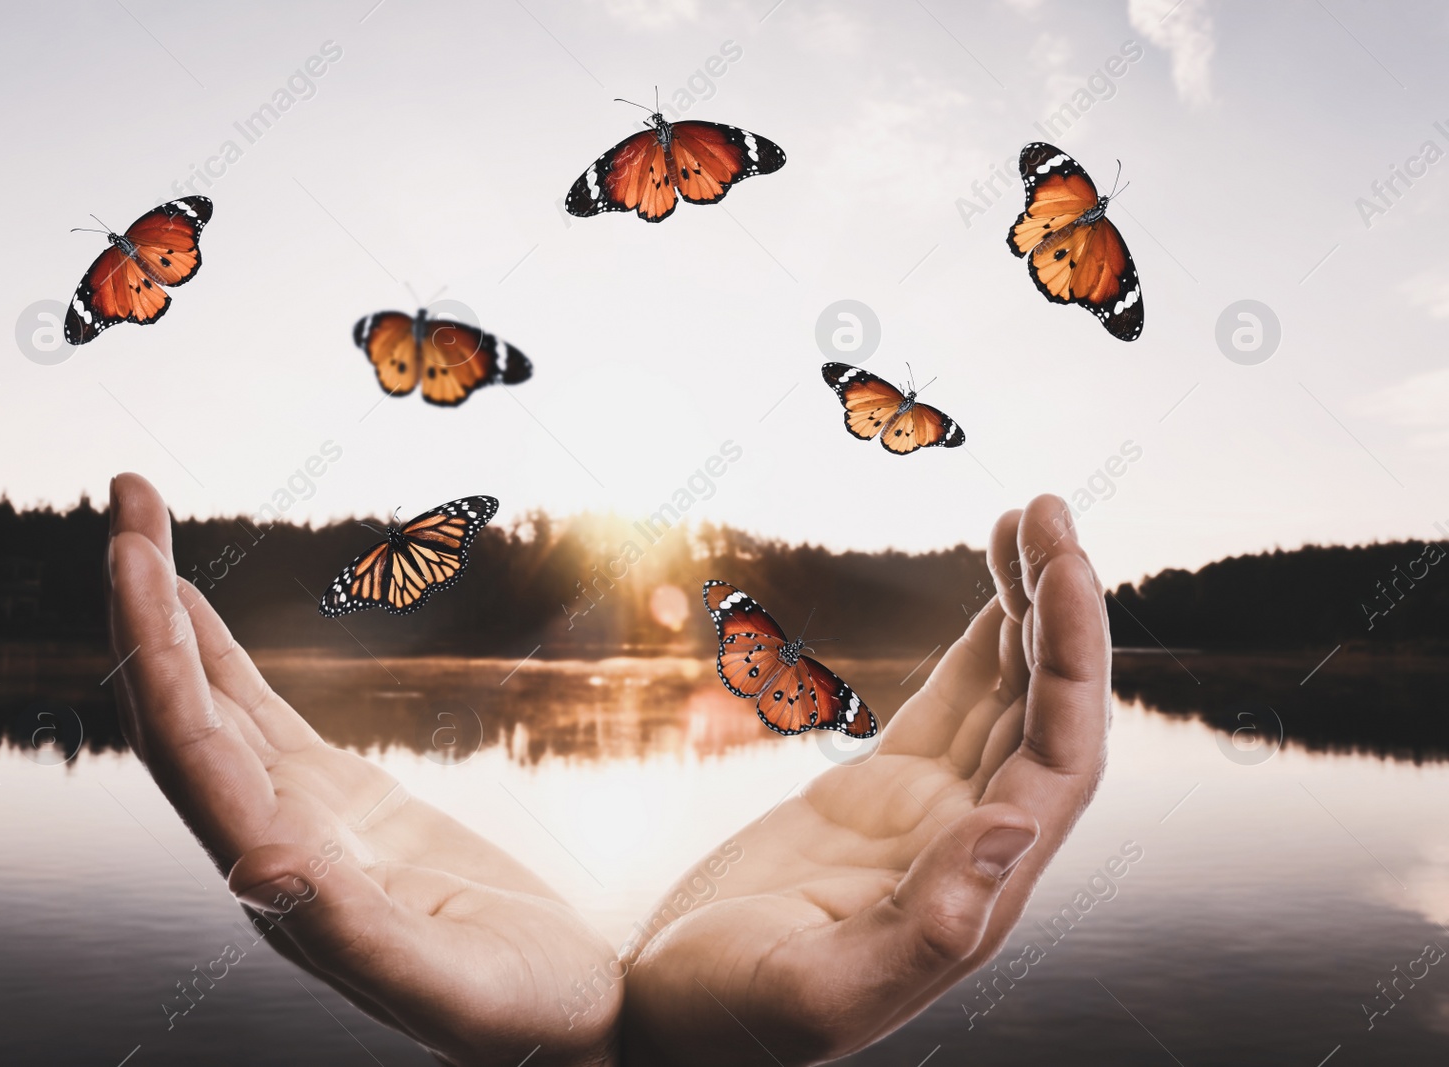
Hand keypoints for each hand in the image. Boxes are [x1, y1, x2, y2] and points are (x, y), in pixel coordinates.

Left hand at [106, 473, 619, 1066]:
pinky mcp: (334, 801)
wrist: (571, 1019)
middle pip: (172, 711)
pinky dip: (213, 651)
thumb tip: (256, 871)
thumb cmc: (531, 1014)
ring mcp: (294, 815)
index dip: (149, 649)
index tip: (130, 551)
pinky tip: (187, 602)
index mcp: (281, 878)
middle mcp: (264, 842)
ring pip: (204, 703)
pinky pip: (254, 711)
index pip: (187, 749)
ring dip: (163, 614)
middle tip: (127, 492)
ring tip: (138, 517)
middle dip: (138, 604)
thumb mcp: (455, 985)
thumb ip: (355, 937)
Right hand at [620, 496, 1110, 1065]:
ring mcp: (932, 818)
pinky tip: (998, 594)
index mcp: (976, 895)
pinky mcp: (885, 796)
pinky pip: (956, 706)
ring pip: (1009, 699)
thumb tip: (1018, 830)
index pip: (1059, 760)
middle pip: (1049, 713)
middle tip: (1049, 509)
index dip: (1073, 662)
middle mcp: (974, 851)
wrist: (665, 1019)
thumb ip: (925, 928)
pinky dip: (983, 645)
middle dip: (1060, 610)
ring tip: (1030, 522)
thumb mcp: (814, 992)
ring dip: (1027, 612)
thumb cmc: (725, 1024)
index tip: (1062, 566)